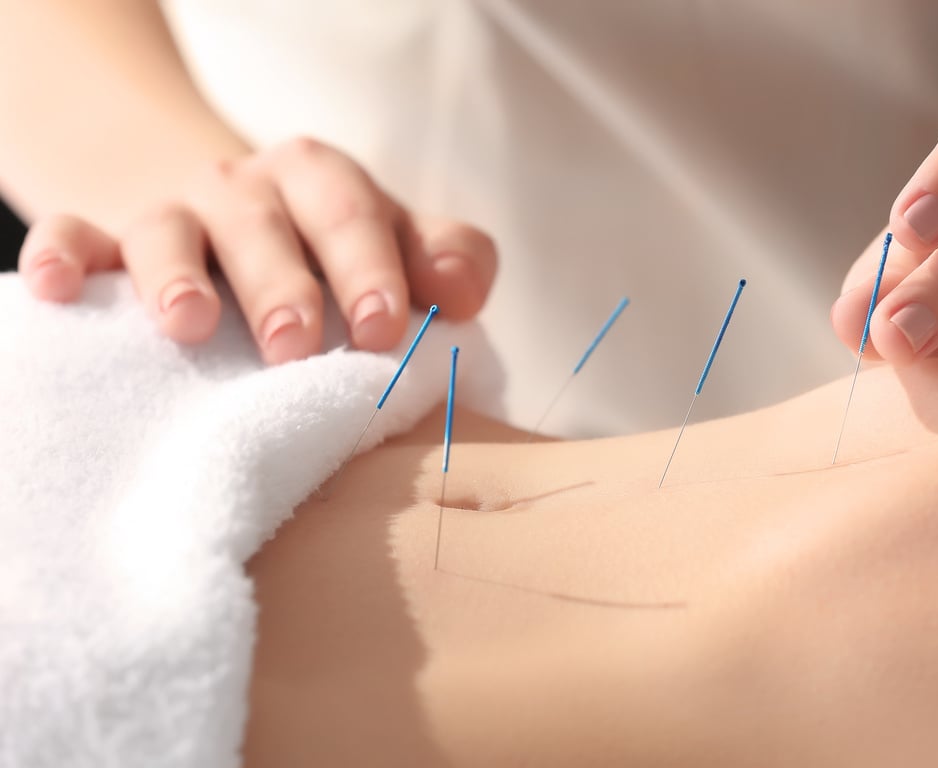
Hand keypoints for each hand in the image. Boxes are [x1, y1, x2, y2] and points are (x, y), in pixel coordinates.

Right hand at [18, 137, 497, 363]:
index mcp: (322, 183)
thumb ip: (446, 260)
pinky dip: (64, 256)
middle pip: (263, 223)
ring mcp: (175, 213)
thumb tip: (466, 295)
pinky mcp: (107, 240)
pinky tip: (64, 288)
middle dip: (281, 282)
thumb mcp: (392, 243)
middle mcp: (247, 190)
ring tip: (188, 323)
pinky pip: (75, 236)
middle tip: (295, 345)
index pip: (352, 211)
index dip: (369, 267)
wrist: (230, 217)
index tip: (384, 330)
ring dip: (175, 273)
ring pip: (168, 230)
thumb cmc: (328, 250)